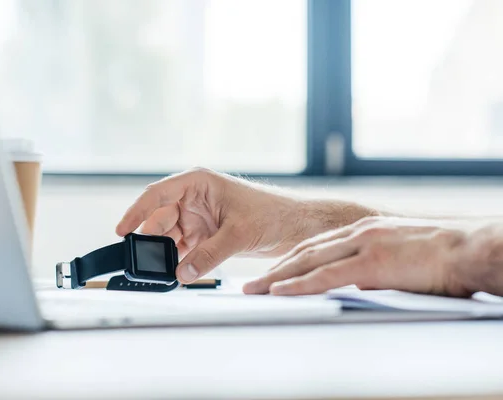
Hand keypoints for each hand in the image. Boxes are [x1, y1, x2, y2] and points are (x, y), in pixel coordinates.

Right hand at [116, 168, 376, 283]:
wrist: (298, 227)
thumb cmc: (273, 214)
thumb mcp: (238, 233)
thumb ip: (208, 254)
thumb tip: (182, 272)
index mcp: (198, 183)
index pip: (157, 195)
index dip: (136, 212)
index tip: (122, 231)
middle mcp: (194, 199)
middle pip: (161, 219)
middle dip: (153, 240)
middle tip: (146, 262)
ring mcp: (199, 218)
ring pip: (170, 237)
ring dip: (166, 254)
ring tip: (161, 271)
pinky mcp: (206, 236)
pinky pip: (185, 249)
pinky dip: (180, 261)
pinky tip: (177, 272)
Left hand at [243, 217, 481, 296]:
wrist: (471, 248)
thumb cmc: (443, 257)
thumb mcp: (400, 256)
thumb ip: (374, 267)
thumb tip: (356, 285)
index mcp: (364, 230)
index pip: (316, 245)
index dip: (290, 259)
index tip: (271, 271)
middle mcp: (357, 232)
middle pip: (304, 251)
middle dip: (275, 268)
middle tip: (252, 283)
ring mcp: (362, 245)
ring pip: (307, 262)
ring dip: (277, 277)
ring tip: (254, 290)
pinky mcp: (371, 263)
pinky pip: (326, 276)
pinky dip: (299, 285)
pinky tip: (279, 292)